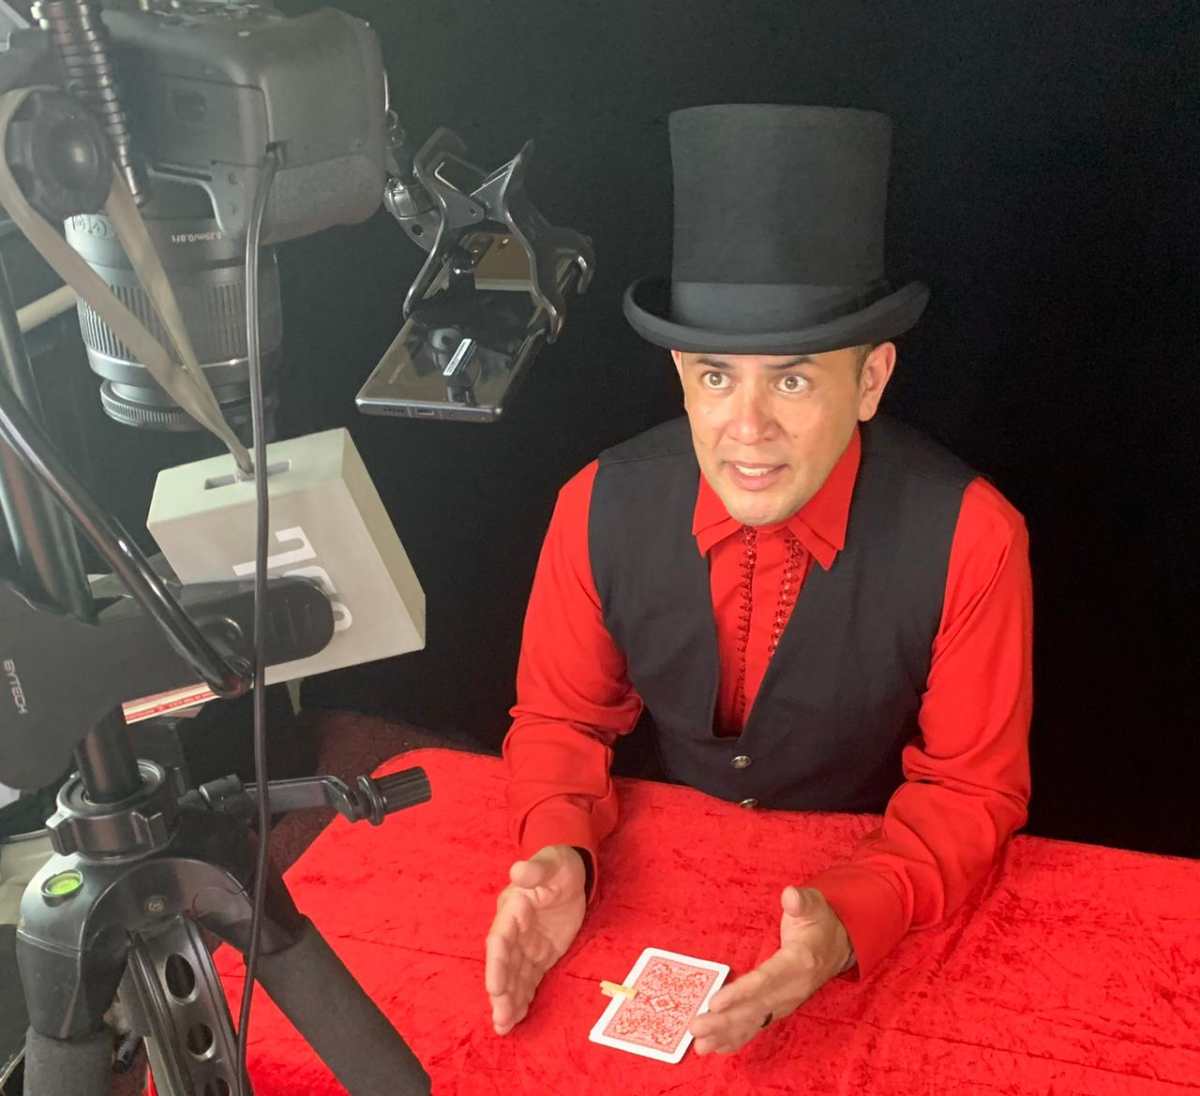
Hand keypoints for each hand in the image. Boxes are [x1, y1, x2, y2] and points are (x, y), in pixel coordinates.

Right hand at [485, 844, 586, 1034]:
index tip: (494, 987)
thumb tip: (517, 870)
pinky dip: (523, 999)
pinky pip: (529, 980)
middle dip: (501, 992)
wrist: (572, 873)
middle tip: (500, 1018)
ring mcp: (526, 946)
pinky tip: (516, 1019)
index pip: (500, 939)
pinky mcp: (540, 955)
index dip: (496, 964)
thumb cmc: (559, 866)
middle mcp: (514, 931)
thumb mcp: (551, 864)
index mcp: (513, 909)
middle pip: (504, 964)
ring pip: (514, 977)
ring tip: (503, 1027)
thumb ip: (536, 870)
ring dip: (508, 1001)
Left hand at [689, 886, 850, 1054]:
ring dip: (726, 1034)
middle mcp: (792, 989)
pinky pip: (758, 1026)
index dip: (740, 993)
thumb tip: (790, 896)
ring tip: (699, 1045)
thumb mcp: (814, 905)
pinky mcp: (779, 1008)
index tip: (715, 1002)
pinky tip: (717, 1047)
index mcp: (798, 963)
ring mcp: (786, 1002)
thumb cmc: (819, 922)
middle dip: (724, 1020)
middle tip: (695, 1028)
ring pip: (754, 1021)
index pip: (765, 981)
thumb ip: (801, 902)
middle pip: (755, 1007)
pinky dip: (737, 1038)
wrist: (839, 945)